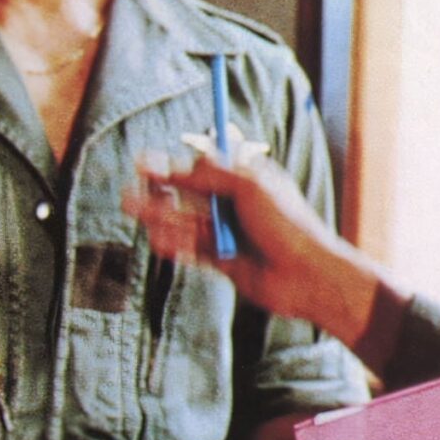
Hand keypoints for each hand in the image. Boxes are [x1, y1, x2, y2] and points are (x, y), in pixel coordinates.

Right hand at [120, 130, 387, 352]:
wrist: (308, 275)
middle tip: (132, 189)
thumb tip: (178, 166)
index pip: (201, 168)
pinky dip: (174, 243)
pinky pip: (191, 249)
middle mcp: (233, 205)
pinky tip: (157, 237)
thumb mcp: (250, 186)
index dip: (173, 166)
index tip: (144, 163)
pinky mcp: (222, 261)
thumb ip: (211, 174)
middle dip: (160, 192)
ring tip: (134, 210)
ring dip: (160, 217)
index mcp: (244, 180)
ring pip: (185, 222)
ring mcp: (227, 233)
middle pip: (188, 195)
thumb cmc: (288, 224)